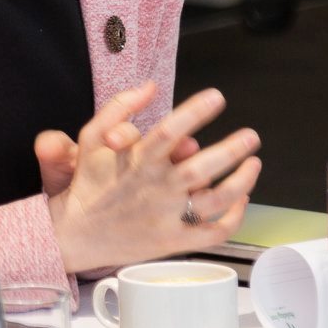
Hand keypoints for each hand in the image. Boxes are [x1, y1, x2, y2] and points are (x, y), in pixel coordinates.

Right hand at [34, 83, 261, 273]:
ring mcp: (166, 217)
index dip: (195, 112)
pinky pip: (213, 232)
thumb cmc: (89, 183)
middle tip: (251, 136)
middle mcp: (155, 189)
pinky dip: (234, 217)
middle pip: (201, 168)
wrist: (75, 235)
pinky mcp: (173, 240)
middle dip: (231, 150)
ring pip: (215, 201)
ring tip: (253, 164)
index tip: (216, 97)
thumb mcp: (91, 137)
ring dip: (241, 182)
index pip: (169, 132)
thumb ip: (118, 107)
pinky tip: (241, 199)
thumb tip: (149, 86)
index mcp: (137, 161)